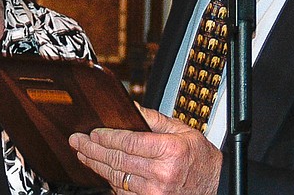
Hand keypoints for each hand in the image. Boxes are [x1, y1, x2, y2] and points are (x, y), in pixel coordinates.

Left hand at [69, 105, 221, 194]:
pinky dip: (110, 181)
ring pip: (116, 178)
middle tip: (77, 141)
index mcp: (169, 150)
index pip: (128, 142)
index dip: (106, 137)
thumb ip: (154, 119)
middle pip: (117, 160)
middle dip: (92, 149)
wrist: (216, 186)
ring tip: (84, 154)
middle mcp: (161, 174)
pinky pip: (123, 193)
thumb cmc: (200, 158)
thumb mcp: (182, 131)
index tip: (92, 132)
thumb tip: (131, 108)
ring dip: (96, 165)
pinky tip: (102, 171)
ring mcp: (155, 193)